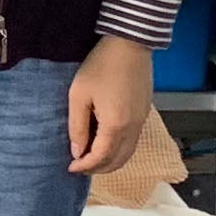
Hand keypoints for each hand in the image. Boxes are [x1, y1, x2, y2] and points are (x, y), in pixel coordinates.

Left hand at [68, 36, 153, 173]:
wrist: (130, 46)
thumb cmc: (100, 66)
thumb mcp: (79, 95)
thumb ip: (77, 126)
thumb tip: (77, 151)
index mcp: (115, 126)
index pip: (101, 158)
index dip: (85, 166)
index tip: (70, 168)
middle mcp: (133, 129)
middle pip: (118, 161)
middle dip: (98, 169)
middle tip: (80, 167)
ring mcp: (142, 122)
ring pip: (128, 154)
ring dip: (111, 162)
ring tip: (91, 160)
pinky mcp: (145, 114)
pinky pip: (133, 142)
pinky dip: (120, 151)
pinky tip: (107, 145)